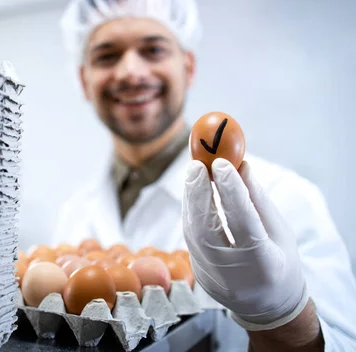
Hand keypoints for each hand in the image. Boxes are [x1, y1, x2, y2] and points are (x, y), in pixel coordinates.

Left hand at [182, 158, 308, 330]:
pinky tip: (193, 193)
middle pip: (207, 230)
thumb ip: (259, 201)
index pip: (244, 223)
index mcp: (263, 265)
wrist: (268, 307)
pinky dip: (190, 213)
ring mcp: (212, 277)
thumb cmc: (281, 265)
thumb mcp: (281, 234)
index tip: (222, 164)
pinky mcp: (199, 274)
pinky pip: (190, 239)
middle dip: (199, 194)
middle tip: (196, 165)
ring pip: (192, 234)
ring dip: (190, 200)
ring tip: (193, 172)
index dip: (231, 192)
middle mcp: (233, 274)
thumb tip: (242, 166)